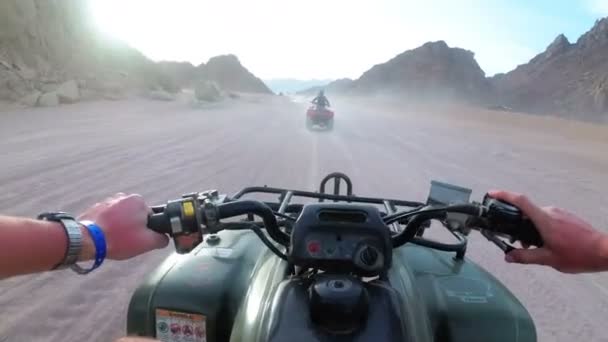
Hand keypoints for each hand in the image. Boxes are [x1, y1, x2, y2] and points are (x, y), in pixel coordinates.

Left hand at [78, 193, 168, 259]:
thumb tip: (164, 238)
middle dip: (133, 227)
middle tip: (127, 241)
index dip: (147, 230)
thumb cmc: (118, 239)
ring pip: (121, 217)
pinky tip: (106, 237)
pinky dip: (108, 227)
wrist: (87, 240)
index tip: (140, 238)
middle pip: (135, 216)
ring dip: (120, 227)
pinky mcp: (95, 208)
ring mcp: (107, 201)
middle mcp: (123, 196)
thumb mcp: (147, 243)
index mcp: (138, 201)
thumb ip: (162, 239)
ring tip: (115, 240)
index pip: (150, 216)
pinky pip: (108, 218)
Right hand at [489, 190, 607, 272]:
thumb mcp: (549, 259)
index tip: (492, 193)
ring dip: (531, 229)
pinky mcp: (566, 216)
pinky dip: (542, 228)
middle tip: (518, 242)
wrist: (604, 251)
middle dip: (518, 224)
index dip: (504, 195)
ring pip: (537, 217)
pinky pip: (548, 218)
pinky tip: (549, 243)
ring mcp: (560, 213)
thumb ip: (526, 257)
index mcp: (544, 220)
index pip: (520, 201)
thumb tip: (508, 257)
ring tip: (537, 247)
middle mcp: (551, 212)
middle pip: (526, 212)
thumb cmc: (579, 255)